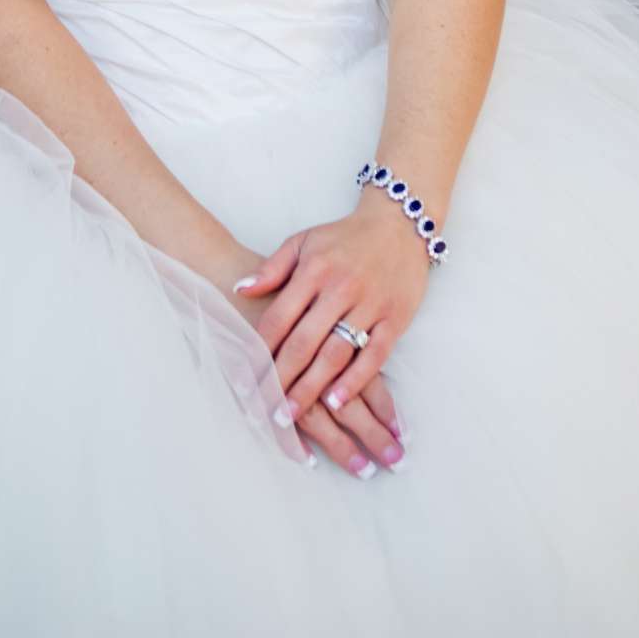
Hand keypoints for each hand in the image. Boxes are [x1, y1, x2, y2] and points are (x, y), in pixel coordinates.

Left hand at [224, 239, 407, 477]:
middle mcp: (339, 288)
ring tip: (291, 413)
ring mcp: (368, 304)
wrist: (399, 224)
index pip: (279, 317)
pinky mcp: (394, 319)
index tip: (244, 380)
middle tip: (264, 410)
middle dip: (280, 379)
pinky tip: (336, 402)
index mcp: (313, 270)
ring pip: (335, 353)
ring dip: (311, 388)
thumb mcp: (304, 241)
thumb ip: (272, 268)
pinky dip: (355, 381)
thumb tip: (239, 290)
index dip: (258, 351)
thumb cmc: (345, 238)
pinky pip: (373, 355)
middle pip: (303, 342)